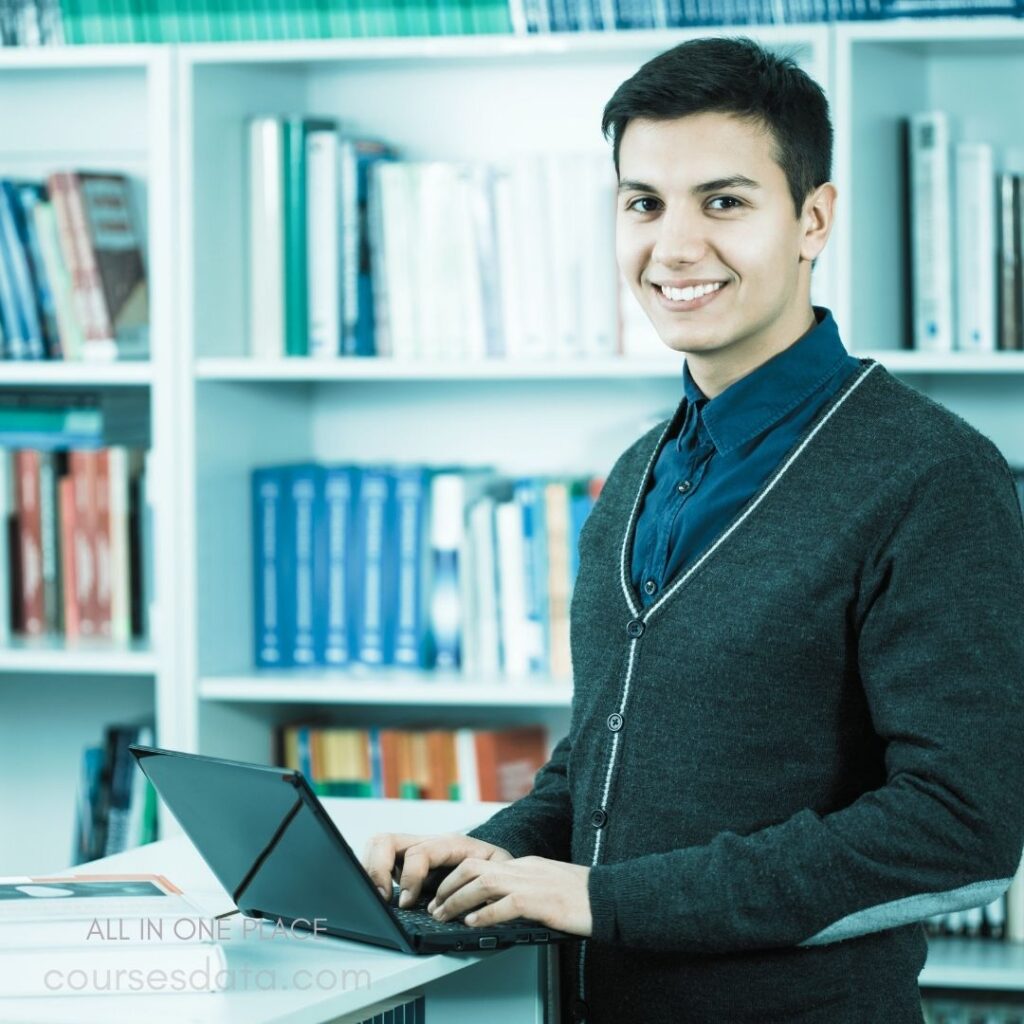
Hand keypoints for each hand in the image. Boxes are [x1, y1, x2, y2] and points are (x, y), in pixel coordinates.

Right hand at [361, 832, 513, 907]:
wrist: (495, 862)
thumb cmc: (497, 868)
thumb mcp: (499, 873)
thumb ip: (487, 883)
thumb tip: (472, 904)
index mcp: (449, 844)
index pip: (419, 852)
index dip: (410, 877)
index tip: (407, 902)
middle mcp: (426, 843)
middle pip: (386, 841)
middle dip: (378, 870)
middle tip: (382, 899)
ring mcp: (413, 850)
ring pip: (378, 845)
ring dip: (371, 870)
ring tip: (378, 897)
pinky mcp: (404, 862)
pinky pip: (378, 858)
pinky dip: (372, 875)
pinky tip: (379, 894)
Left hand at [426, 855, 591, 936]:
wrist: (609, 896)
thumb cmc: (582, 895)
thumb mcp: (546, 884)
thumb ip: (523, 888)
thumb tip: (500, 904)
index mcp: (523, 864)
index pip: (480, 863)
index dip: (456, 878)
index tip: (443, 893)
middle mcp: (523, 868)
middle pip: (474, 867)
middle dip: (448, 885)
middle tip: (435, 904)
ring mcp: (531, 882)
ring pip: (482, 883)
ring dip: (457, 900)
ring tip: (444, 914)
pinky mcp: (541, 902)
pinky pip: (505, 905)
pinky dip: (484, 915)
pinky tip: (472, 924)